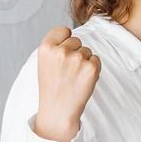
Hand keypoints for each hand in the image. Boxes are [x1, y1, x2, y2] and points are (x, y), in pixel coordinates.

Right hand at [33, 26, 99, 141]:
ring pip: (87, 51)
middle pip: (77, 40)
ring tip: (73, 77)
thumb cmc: (52, 86)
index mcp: (45, 47)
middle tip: (67, 71)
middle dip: (74, 52)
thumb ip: (55, 46)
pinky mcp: (91, 68)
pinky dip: (92, 69)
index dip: (65, 41)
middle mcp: (61, 51)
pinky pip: (96, 60)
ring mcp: (77, 59)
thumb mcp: (44, 62)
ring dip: (83, 62)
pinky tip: (82, 81)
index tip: (61, 54)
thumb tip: (70, 33)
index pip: (63, 30)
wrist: (58, 111)